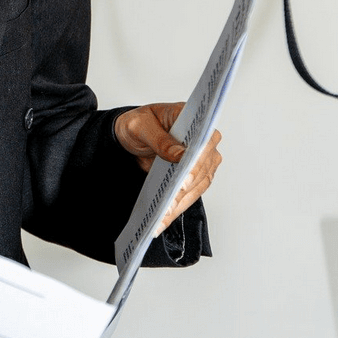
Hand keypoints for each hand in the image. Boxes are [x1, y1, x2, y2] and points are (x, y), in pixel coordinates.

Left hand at [114, 103, 222, 235]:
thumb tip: (179, 154)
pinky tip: (164, 217)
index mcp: (194, 121)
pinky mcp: (194, 176)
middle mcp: (204, 141)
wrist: (132, 136)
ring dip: (181, 202)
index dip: (195, 162)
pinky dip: (177, 206)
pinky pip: (190, 193)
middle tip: (170, 204)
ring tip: (163, 216)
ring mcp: (202, 160)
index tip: (185, 179)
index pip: (203, 142)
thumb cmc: (139, 124)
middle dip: (185, 188)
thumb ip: (159, 139)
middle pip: (202, 168)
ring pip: (197, 185)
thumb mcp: (141, 125)